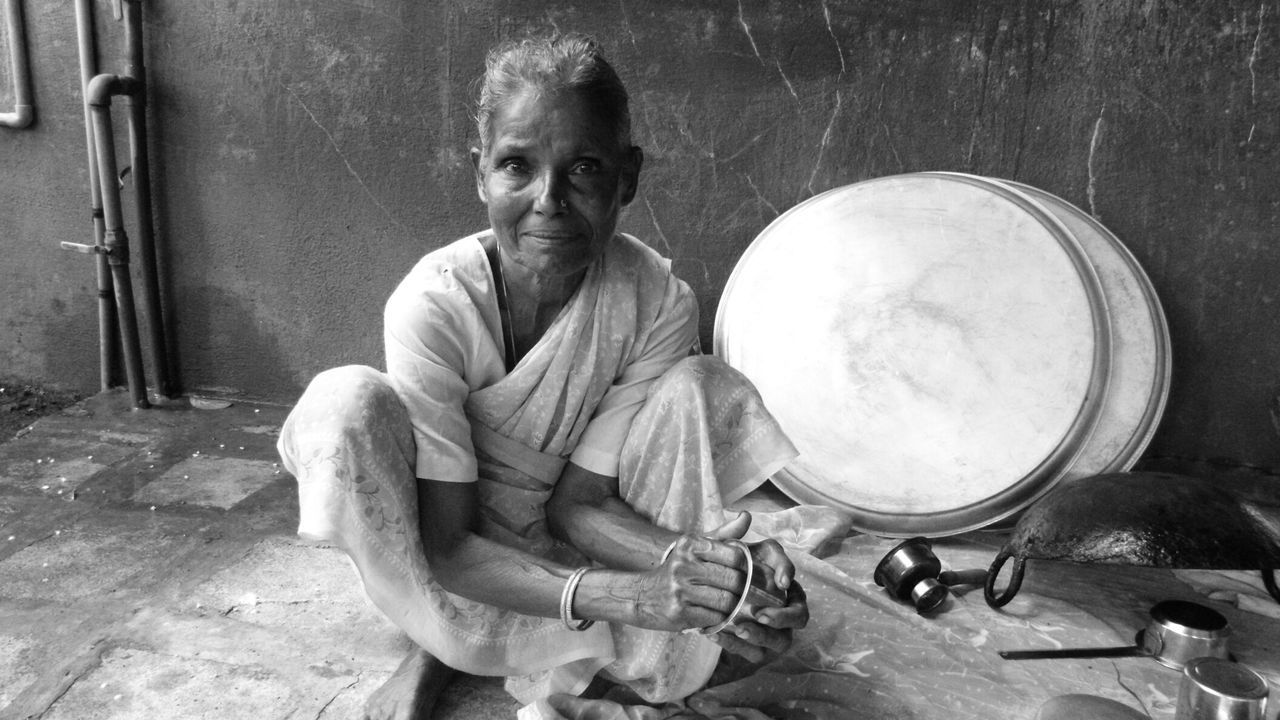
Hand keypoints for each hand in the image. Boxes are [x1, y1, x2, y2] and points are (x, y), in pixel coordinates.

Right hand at [637, 532, 753, 630]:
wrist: (642, 595)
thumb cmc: (678, 570)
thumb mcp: (696, 547)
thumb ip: (724, 534)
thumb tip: (747, 516)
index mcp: (690, 545)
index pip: (734, 556)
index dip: (747, 567)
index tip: (748, 574)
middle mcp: (684, 565)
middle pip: (733, 580)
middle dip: (744, 589)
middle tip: (745, 593)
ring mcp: (680, 590)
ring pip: (726, 601)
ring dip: (734, 606)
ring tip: (732, 604)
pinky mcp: (679, 612)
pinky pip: (715, 618)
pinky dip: (721, 618)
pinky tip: (716, 614)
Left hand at [706, 512, 810, 661]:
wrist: (700, 596)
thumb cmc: (719, 572)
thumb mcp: (720, 553)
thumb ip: (731, 535)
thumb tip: (744, 515)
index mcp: (778, 579)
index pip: (791, 573)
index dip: (789, 575)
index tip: (781, 581)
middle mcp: (783, 606)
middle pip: (800, 615)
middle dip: (784, 616)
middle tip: (760, 613)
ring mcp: (774, 631)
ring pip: (782, 640)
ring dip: (763, 635)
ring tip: (740, 628)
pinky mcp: (758, 650)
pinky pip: (755, 654)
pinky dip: (737, 646)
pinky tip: (717, 635)